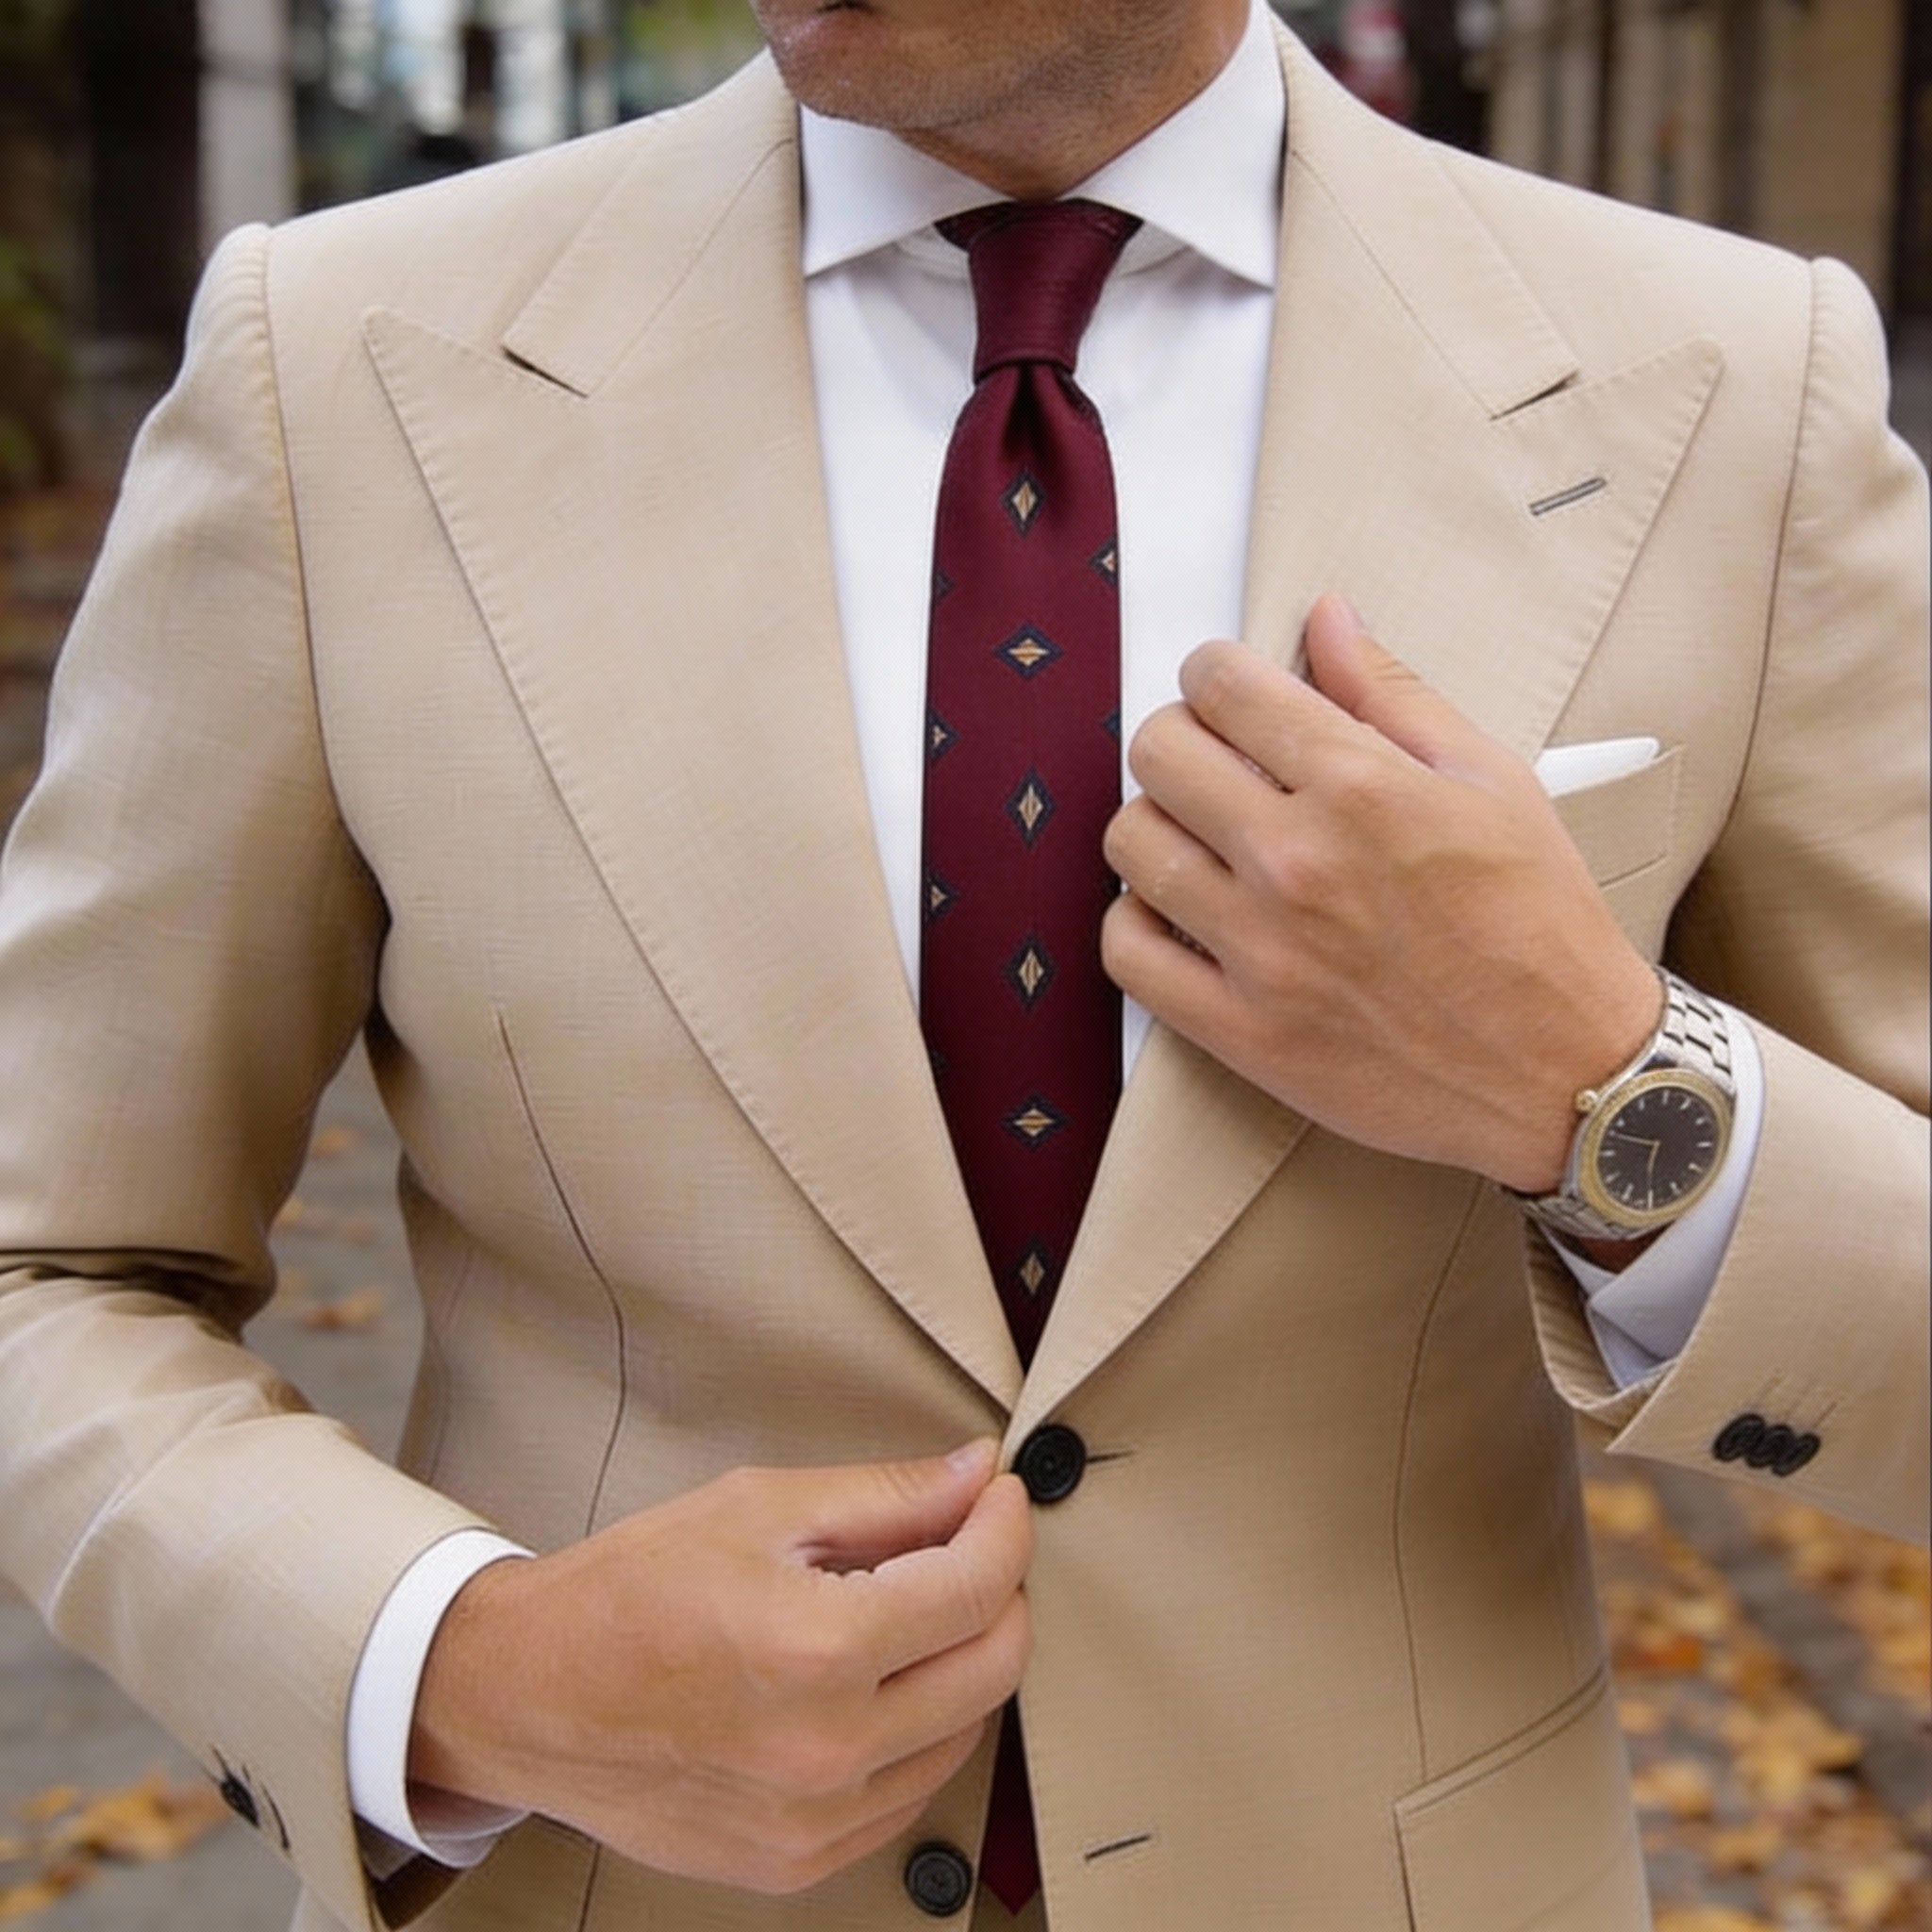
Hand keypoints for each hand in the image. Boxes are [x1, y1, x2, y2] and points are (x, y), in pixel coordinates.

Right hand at [408, 1441, 1030, 1895]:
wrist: (528, 1695)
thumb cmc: (630, 1591)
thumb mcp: (758, 1508)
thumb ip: (885, 1496)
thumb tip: (977, 1476)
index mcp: (816, 1649)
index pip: (976, 1587)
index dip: (1004, 1527)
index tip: (999, 1496)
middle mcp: (826, 1749)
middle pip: (994, 1667)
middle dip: (999, 1591)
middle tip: (967, 1544)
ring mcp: (814, 1821)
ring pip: (964, 1735)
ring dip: (963, 1663)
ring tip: (911, 1611)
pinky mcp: (798, 1862)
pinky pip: (910, 1795)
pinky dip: (920, 1732)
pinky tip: (877, 1683)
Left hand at [1102, 594, 1661, 1193]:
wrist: (1566, 1072)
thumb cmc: (1539, 926)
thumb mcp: (1491, 781)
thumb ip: (1393, 694)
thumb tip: (1326, 620)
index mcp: (1361, 788)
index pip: (1221, 685)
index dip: (1215, 673)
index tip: (1228, 692)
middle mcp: (1298, 862)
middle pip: (1158, 752)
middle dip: (1180, 738)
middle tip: (1214, 762)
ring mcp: (1261, 950)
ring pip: (1130, 844)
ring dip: (1156, 826)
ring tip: (1201, 840)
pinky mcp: (1241, 1030)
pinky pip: (1127, 952)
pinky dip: (1137, 923)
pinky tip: (1181, 913)